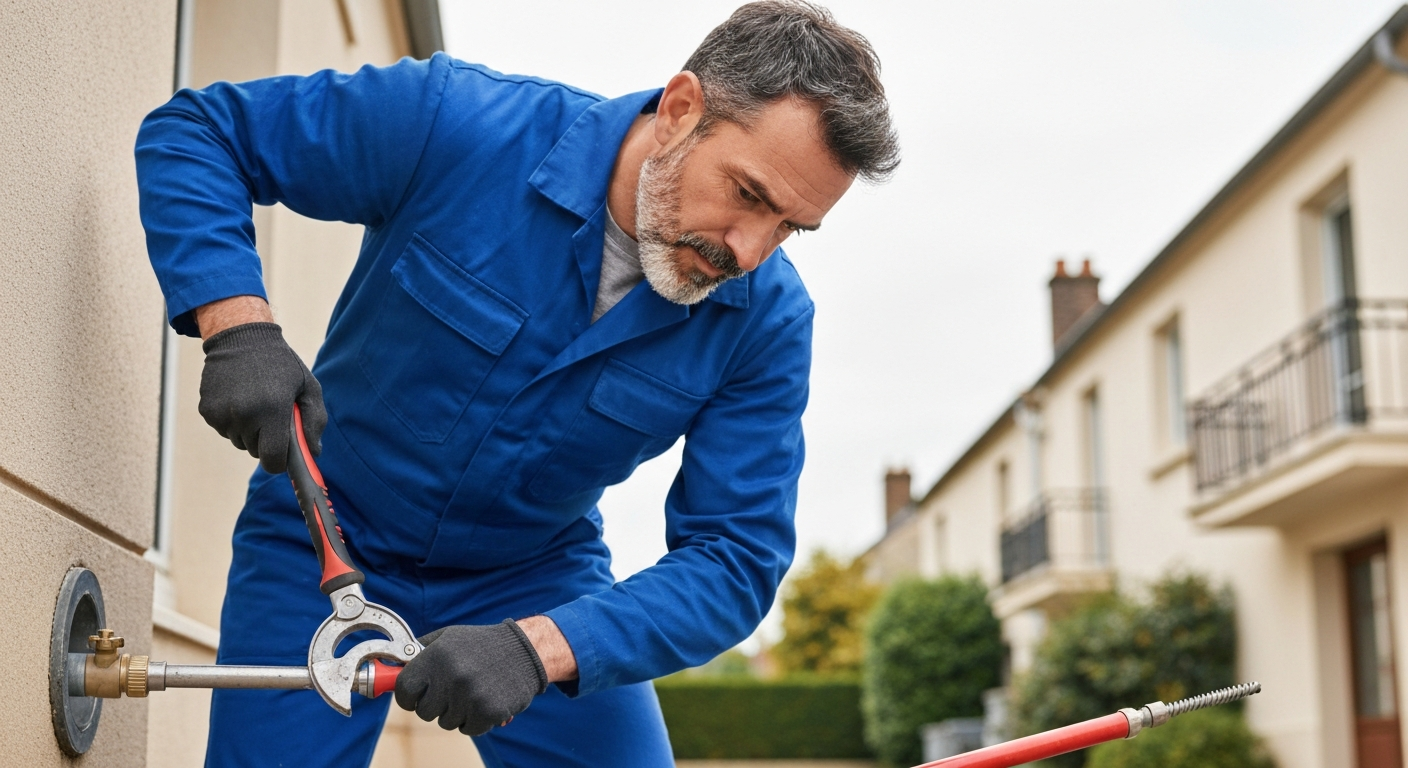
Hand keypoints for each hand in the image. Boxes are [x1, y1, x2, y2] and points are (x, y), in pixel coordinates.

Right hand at [198, 322, 325, 473]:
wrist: (241, 337)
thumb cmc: (281, 364)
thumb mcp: (308, 387)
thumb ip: (314, 422)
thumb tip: (314, 453)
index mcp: (272, 410)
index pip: (272, 460)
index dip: (280, 461)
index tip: (284, 453)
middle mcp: (244, 415)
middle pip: (256, 452)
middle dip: (266, 440)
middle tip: (272, 413)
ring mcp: (222, 414)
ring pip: (240, 442)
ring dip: (249, 431)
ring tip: (255, 401)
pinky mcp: (207, 411)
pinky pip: (224, 430)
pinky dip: (233, 421)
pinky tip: (239, 397)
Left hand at [395, 620, 548, 735]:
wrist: (525, 651)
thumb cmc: (482, 645)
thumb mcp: (448, 638)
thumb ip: (418, 653)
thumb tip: (386, 668)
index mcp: (436, 656)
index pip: (403, 691)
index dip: (409, 695)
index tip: (417, 694)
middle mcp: (451, 676)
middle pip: (424, 712)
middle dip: (435, 704)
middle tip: (453, 689)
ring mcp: (470, 696)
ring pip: (446, 722)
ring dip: (457, 712)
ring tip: (473, 690)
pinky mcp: (488, 712)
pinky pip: (468, 729)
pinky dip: (475, 720)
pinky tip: (485, 700)